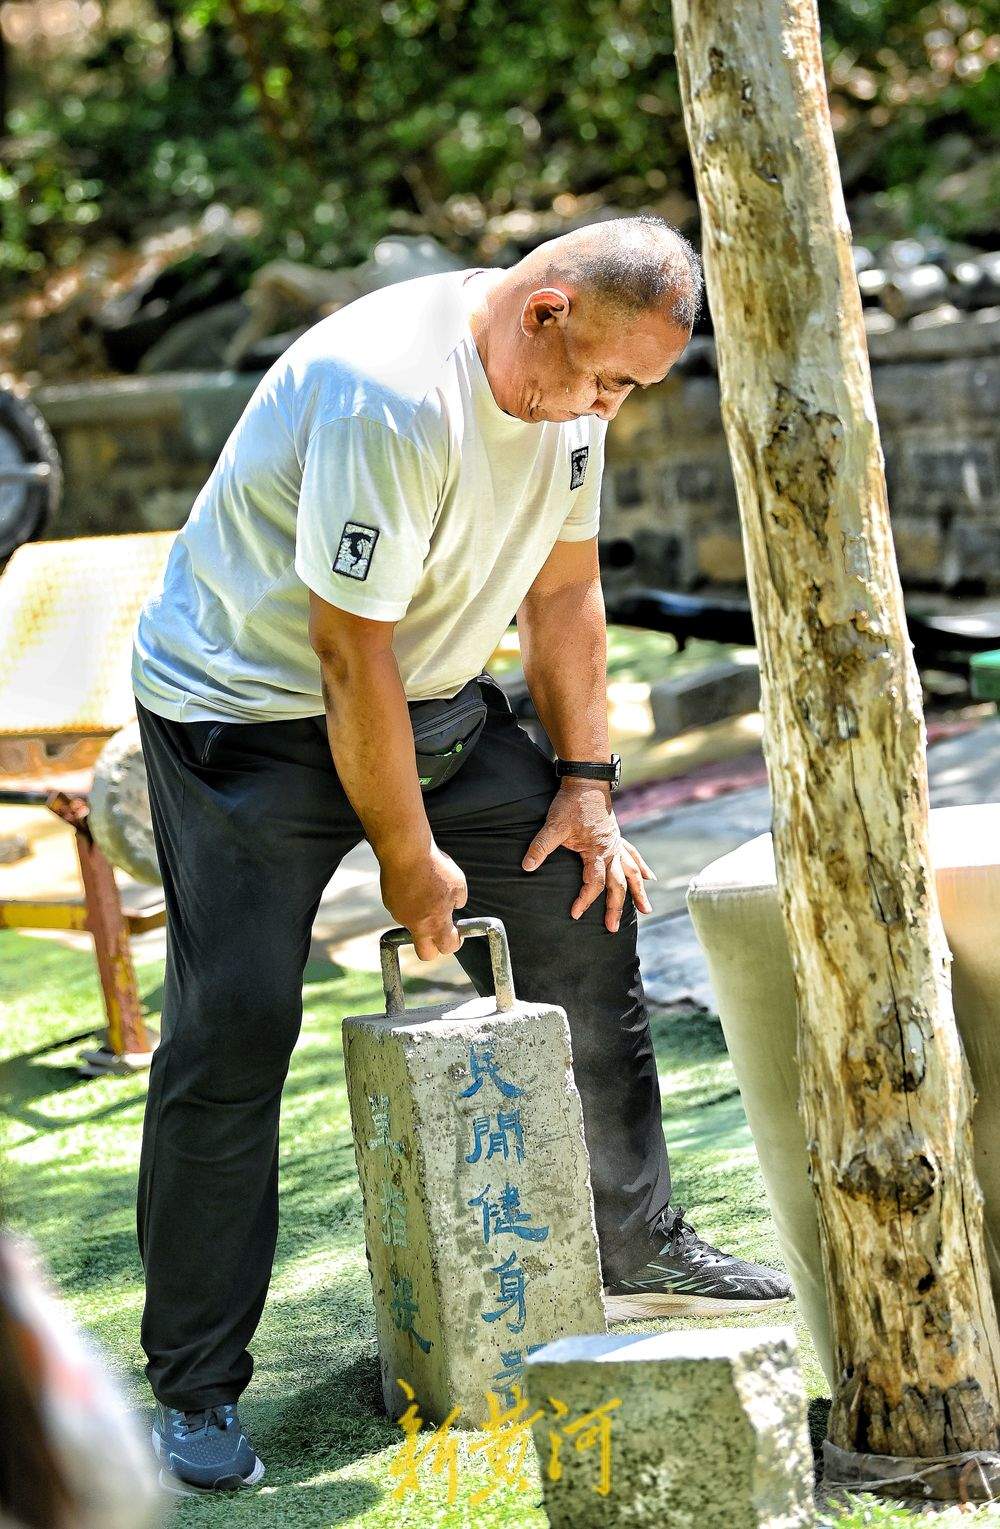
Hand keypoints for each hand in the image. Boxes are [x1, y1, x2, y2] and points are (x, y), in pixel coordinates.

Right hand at [379, 842, 468, 960]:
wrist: (406, 852)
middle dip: (433, 948)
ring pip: (412, 926)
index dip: (454, 943)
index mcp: (437, 922)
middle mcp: (416, 924)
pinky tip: (413, 885)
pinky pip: (402, 910)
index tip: (456, 935)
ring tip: (426, 893)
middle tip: (440, 931)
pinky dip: (409, 903)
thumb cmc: (434, 866)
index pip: (447, 948)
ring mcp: (400, 915)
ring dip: (421, 918)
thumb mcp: (458, 883)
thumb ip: (458, 900)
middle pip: (425, 954)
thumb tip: (455, 907)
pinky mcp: (390, 903)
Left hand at [520, 781, 656, 932]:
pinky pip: (632, 855)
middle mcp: (611, 850)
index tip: (576, 914)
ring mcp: (616, 843)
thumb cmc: (570, 803)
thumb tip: (527, 866)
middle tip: (611, 928)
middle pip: (618, 884)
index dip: (586, 900)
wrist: (586, 781)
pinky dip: (641, 867)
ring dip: (637, 892)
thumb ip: (541, 847)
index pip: (594, 882)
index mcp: (598, 850)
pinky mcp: (616, 837)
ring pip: (632, 872)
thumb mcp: (553, 825)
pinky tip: (649, 878)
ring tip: (646, 910)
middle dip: (615, 907)